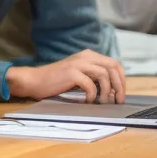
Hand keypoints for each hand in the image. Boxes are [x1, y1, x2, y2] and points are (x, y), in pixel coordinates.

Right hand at [8, 50, 126, 103]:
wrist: (34, 80)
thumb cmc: (56, 81)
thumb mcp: (79, 74)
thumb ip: (94, 77)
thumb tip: (113, 90)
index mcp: (89, 55)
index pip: (115, 64)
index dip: (121, 79)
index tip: (120, 93)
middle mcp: (85, 56)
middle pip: (113, 67)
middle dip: (119, 85)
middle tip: (118, 100)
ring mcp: (78, 64)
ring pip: (104, 75)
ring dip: (106, 91)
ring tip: (102, 102)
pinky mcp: (71, 73)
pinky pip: (90, 84)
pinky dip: (92, 95)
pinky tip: (87, 101)